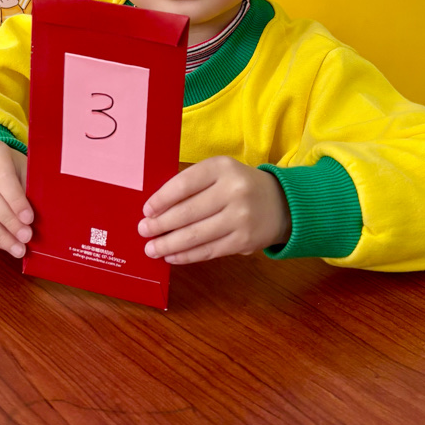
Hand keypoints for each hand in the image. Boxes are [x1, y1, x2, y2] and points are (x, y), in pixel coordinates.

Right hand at [0, 139, 32, 257]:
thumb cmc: (15, 169)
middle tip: (25, 238)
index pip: (3, 178)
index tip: (29, 220)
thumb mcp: (26, 170)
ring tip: (17, 248)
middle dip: (9, 221)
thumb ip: (30, 190)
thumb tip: (36, 221)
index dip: (16, 201)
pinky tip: (3, 243)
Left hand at [138, 156, 291, 263]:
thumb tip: (156, 209)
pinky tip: (172, 256)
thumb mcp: (220, 173)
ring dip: (168, 244)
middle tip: (143, 231)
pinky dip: (186, 256)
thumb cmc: (239, 186)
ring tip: (151, 249)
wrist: (282, 204)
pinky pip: (208, 251)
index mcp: (222, 167)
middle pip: (187, 212)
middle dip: (160, 225)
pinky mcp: (245, 241)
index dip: (161, 199)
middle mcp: (233, 190)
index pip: (184, 183)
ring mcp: (241, 217)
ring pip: (195, 235)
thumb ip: (192, 185)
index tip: (146, 210)